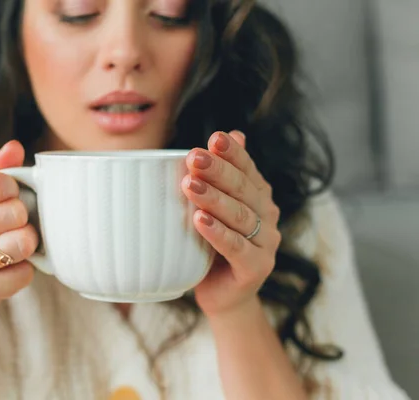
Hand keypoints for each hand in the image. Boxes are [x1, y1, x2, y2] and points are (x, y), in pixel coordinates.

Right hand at [0, 140, 38, 320]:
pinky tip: (11, 266)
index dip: (13, 187)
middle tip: (15, 221)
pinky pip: (24, 273)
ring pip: (21, 243)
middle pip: (12, 212)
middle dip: (22, 215)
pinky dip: (26, 269)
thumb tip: (15, 147)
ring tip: (16, 242)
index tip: (10, 194)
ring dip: (27, 241)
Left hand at [181, 131, 281, 317]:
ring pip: (240, 216)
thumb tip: (233, 132)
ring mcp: (266, 243)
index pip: (247, 169)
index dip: (232, 153)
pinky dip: (217, 233)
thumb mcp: (213, 208)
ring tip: (189, 185)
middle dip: (218, 171)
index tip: (213, 138)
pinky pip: (236, 248)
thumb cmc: (212, 246)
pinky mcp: (256, 269)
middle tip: (194, 157)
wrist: (222, 295)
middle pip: (243, 189)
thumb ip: (220, 177)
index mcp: (258, 196)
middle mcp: (268, 216)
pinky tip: (199, 220)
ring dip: (214, 199)